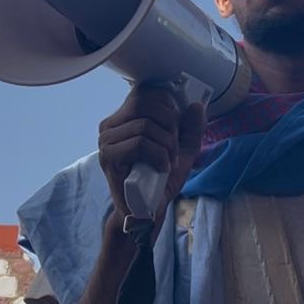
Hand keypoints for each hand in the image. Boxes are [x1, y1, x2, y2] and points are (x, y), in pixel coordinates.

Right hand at [97, 84, 204, 223]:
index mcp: (125, 117)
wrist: (146, 211)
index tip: (176, 129)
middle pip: (144, 103)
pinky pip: (139, 143)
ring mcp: (107, 140)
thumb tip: (196, 105)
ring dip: (167, 145)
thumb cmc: (160, 179)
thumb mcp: (183, 150)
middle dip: (169, 124)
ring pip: (145, 125)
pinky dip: (158, 155)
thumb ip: (191, 128)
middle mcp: (111, 124)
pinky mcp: (108, 157)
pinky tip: (162, 168)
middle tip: (174, 147)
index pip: (146, 91)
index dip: (168, 105)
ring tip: (169, 162)